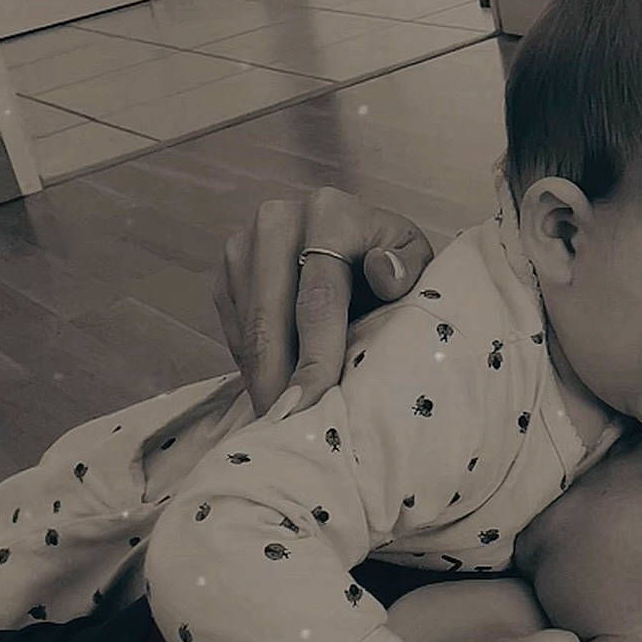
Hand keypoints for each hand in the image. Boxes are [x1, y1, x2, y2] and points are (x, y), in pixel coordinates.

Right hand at [213, 187, 434, 411]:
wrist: (358, 241)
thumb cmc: (393, 260)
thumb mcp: (415, 258)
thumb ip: (408, 266)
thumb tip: (382, 272)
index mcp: (330, 213)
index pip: (318, 299)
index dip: (315, 358)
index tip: (312, 405)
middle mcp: (277, 220)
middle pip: (269, 319)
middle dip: (277, 381)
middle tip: (287, 429)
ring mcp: (243, 244)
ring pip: (247, 329)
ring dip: (262, 380)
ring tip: (281, 423)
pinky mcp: (226, 271)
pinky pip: (234, 331)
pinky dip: (253, 366)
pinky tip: (274, 392)